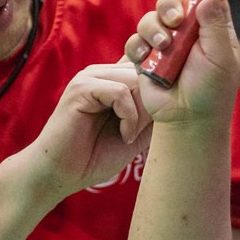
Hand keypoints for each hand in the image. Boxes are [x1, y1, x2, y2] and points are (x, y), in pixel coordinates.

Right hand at [10, 62, 152, 205]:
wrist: (60, 173)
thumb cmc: (95, 156)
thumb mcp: (136, 134)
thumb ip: (153, 114)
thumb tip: (179, 101)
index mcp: (113, 79)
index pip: (147, 66)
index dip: (159, 89)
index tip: (161, 117)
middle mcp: (102, 73)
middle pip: (145, 72)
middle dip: (151, 104)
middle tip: (142, 132)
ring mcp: (89, 78)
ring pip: (135, 80)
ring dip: (141, 112)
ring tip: (131, 135)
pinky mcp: (80, 89)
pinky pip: (119, 92)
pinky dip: (128, 116)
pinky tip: (124, 135)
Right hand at [123, 0, 239, 126]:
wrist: (187, 121)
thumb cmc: (212, 92)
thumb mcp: (221, 57)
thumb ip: (215, 24)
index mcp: (211, 28)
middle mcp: (187, 33)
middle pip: (171, 2)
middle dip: (169, 5)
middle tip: (174, 18)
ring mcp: (164, 46)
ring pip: (149, 19)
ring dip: (154, 29)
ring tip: (164, 48)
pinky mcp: (145, 60)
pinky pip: (134, 42)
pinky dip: (139, 48)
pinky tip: (147, 60)